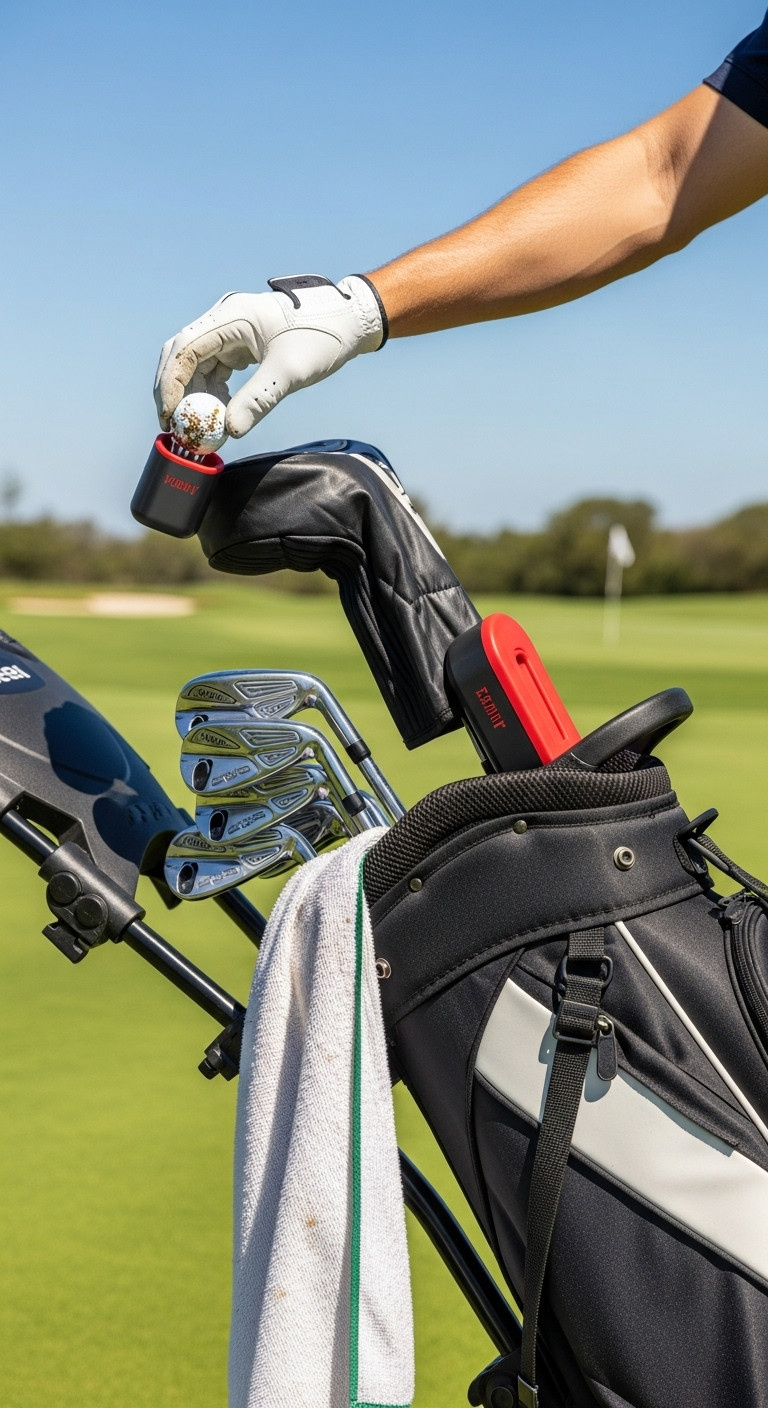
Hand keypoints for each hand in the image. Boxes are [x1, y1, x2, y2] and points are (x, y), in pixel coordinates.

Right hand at [154, 275, 385, 437]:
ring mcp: (230, 331)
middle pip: (181, 355)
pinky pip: (213, 369)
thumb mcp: (290, 371)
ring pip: (195, 364)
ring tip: (196, 427)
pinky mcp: (239, 344)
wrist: (348, 322)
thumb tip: (229, 431)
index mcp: (231, 316)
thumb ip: (258, 399)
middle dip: (173, 391)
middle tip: (171, 426)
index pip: (184, 349)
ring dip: (192, 395)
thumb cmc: (322, 337)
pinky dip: (210, 392)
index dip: (170, 384)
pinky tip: (219, 414)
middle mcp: (224, 319)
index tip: (169, 416)